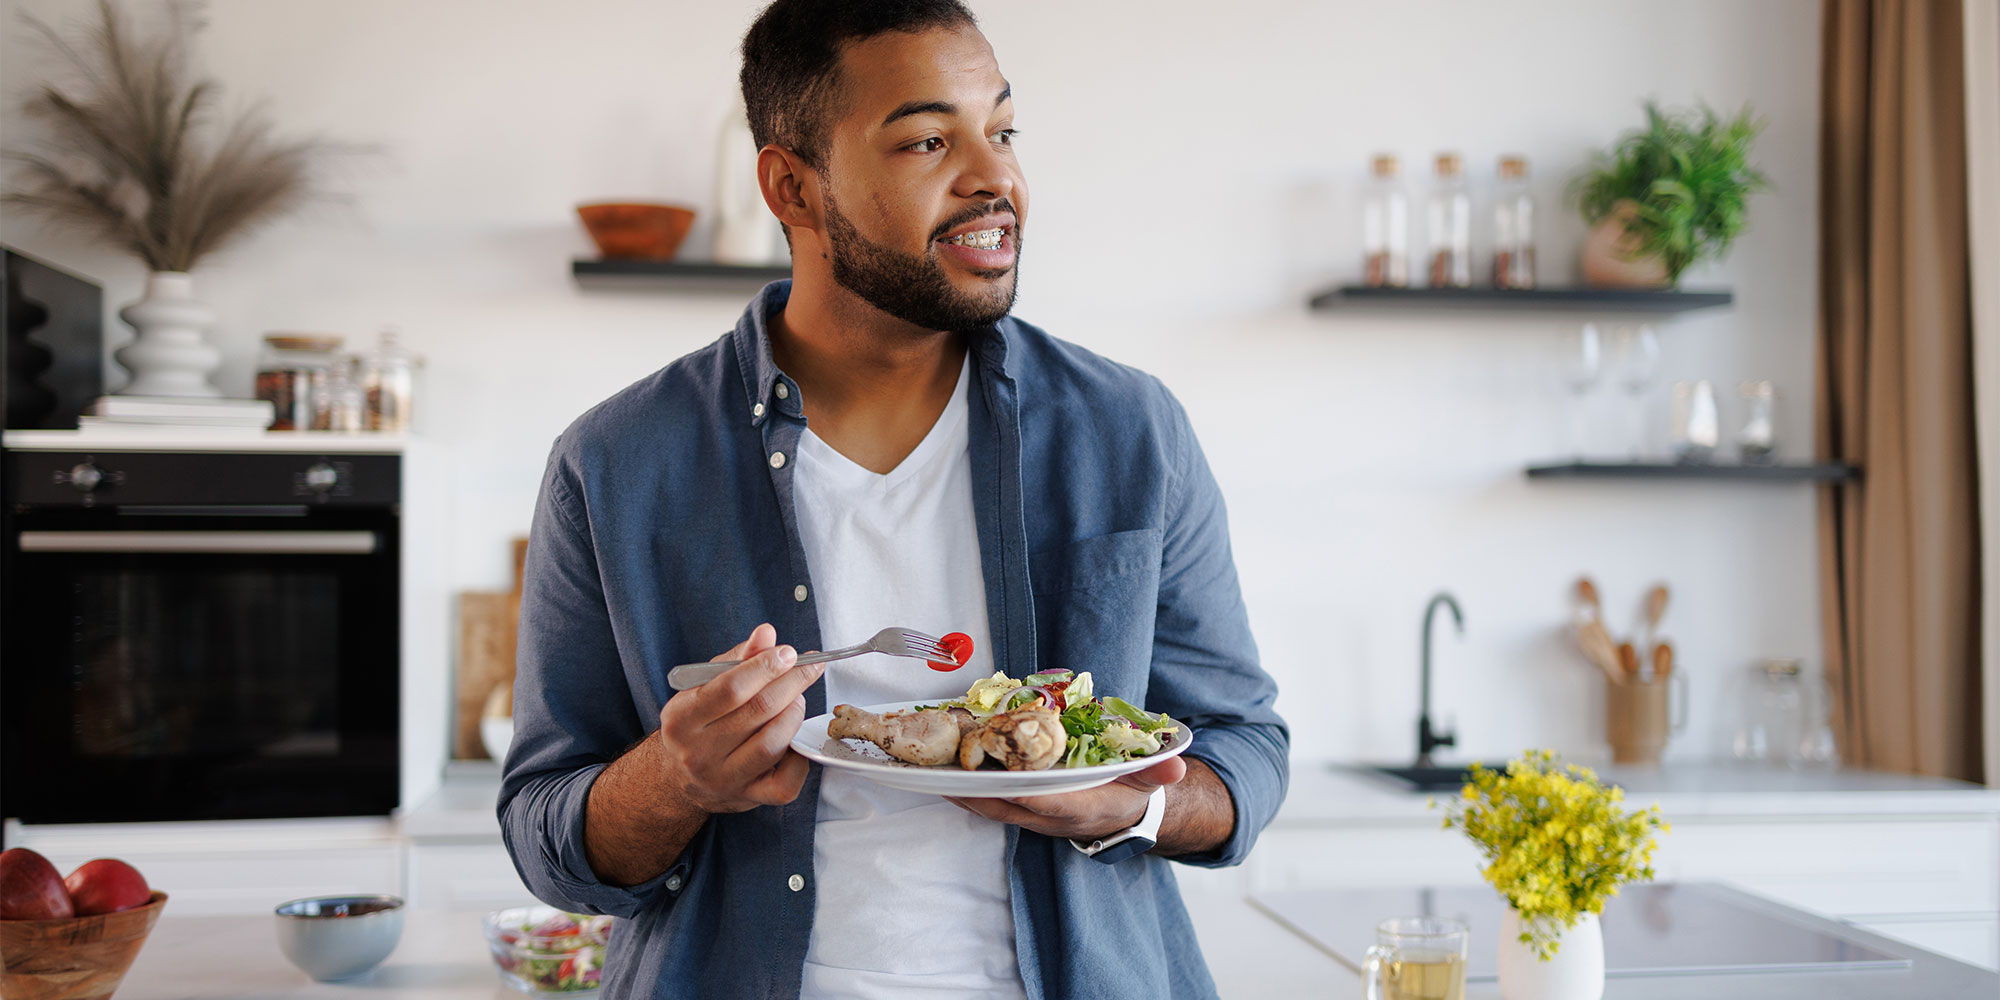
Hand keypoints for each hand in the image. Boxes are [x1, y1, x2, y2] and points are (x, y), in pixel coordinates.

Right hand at [653, 623, 822, 814]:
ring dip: (794, 715)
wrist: (678, 777)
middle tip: (808, 668)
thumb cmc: (697, 723)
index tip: (788, 652)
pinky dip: (799, 759)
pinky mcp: (747, 798)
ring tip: (797, 699)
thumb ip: (737, 658)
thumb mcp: (703, 686)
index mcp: (682, 718)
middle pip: (758, 712)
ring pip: (772, 744)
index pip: (731, 688)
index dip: (765, 667)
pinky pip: (784, 784)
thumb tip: (766, 634)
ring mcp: (724, 779)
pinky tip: (796, 739)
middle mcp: (699, 752)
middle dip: (791, 683)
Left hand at [944, 755, 1186, 840]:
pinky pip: (990, 802)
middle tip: (944, 770)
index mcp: (1082, 809)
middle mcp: (1052, 816)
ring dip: (963, 791)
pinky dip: (969, 789)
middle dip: (975, 791)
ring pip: (992, 807)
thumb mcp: (1148, 781)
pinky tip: (946, 771)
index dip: (1022, 793)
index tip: (996, 779)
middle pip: (1007, 806)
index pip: (1048, 803)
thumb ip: (1158, 772)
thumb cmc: (1130, 790)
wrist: (1123, 814)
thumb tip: (1175, 766)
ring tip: (931, 770)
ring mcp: (1034, 816)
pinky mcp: (1022, 810)